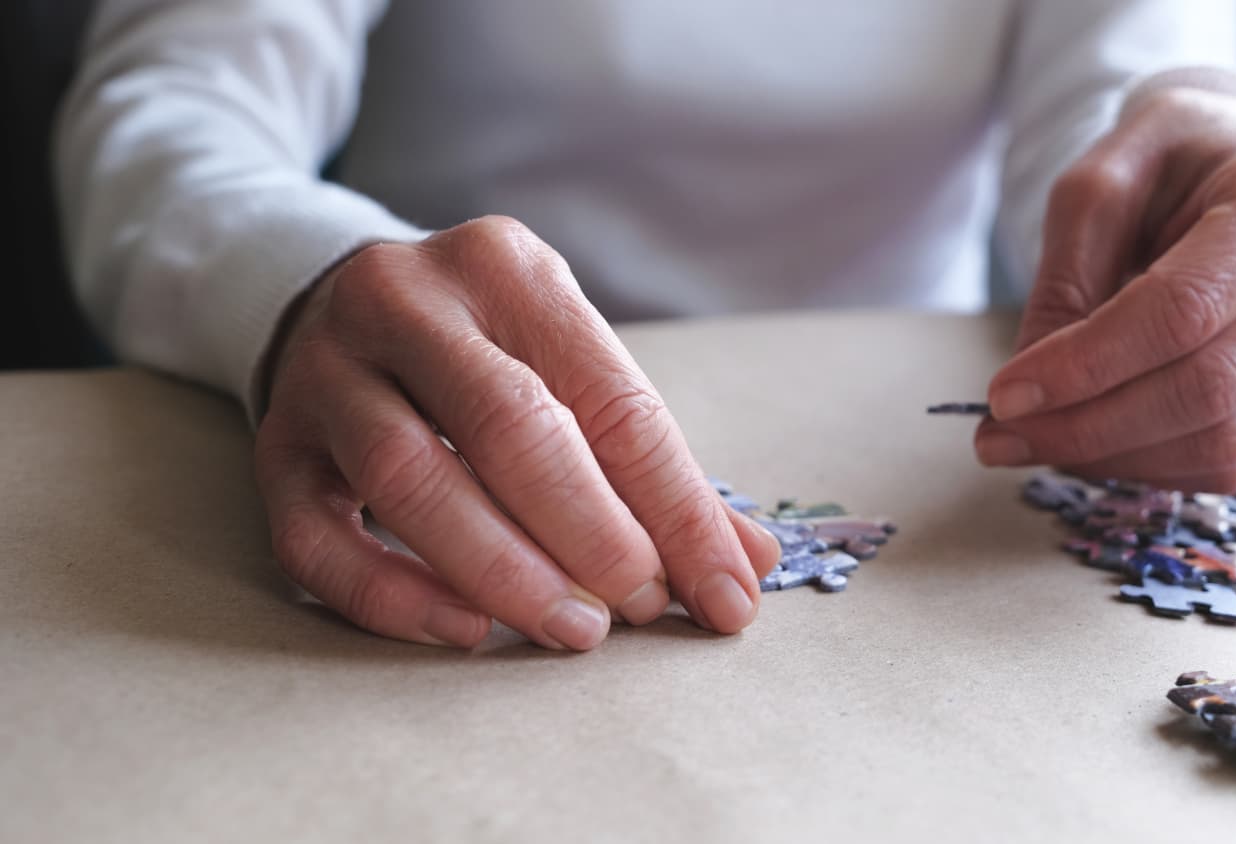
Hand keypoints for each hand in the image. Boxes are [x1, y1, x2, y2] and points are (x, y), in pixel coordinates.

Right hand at [254, 217, 780, 648]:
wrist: (334, 303)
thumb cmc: (485, 351)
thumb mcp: (568, 367)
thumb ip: (648, 462)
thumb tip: (745, 567)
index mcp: (506, 268)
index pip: (613, 398)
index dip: (678, 508)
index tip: (724, 594)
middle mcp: (407, 301)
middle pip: (511, 427)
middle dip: (591, 534)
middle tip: (639, 607)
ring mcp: (326, 371)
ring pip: (408, 479)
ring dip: (503, 570)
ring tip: (573, 629)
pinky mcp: (275, 446)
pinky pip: (318, 540)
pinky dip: (396, 597)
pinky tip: (467, 632)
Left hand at [977, 82, 1235, 490]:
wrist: (1234, 160)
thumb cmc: (1165, 163)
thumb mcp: (1093, 186)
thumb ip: (1064, 284)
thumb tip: (1031, 396)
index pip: (1184, 310)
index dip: (1087, 365)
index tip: (1004, 396)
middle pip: (1208, 387)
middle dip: (1089, 424)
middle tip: (999, 436)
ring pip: (1221, 439)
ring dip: (1111, 455)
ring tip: (1032, 437)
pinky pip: (1227, 460)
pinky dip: (1144, 462)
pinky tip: (1089, 437)